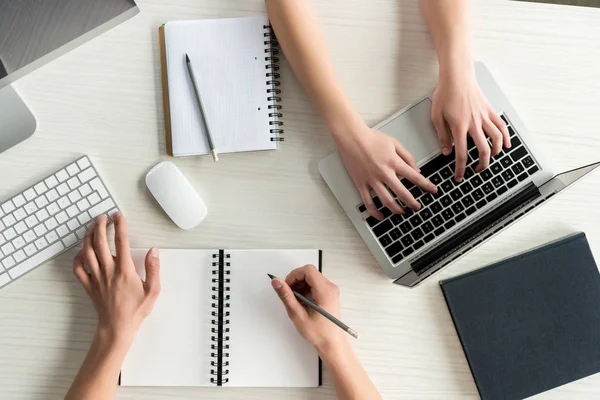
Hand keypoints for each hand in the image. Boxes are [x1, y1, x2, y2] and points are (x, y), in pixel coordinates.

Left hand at [72, 212, 160, 346]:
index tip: (118, 216)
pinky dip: (78, 257)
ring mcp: (96, 278)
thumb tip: (153, 251)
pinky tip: (82, 251)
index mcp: (124, 270)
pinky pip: (78, 269)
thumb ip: (154, 269)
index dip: (120, 226)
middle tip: (103, 217)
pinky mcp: (89, 286)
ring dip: (88, 237)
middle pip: (100, 242)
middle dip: (100, 226)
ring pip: (87, 252)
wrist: (117, 328)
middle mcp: (108, 271)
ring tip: (92, 228)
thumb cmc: (136, 310)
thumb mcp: (153, 290)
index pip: (121, 242)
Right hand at [271, 264, 347, 355]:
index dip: (294, 275)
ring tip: (296, 300)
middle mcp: (330, 288)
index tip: (286, 285)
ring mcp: (331, 290)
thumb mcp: (298, 315)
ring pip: (311, 277)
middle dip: (296, 280)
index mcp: (325, 292)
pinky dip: (305, 288)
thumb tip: (277, 282)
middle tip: (289, 294)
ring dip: (300, 285)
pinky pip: (315, 283)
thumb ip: (286, 296)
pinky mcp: (329, 293)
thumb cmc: (318, 332)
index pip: (308, 271)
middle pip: (309, 272)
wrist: (331, 342)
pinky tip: (302, 301)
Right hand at [336, 122, 436, 218]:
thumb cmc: (371, 138)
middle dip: (413, 203)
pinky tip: (381, 215)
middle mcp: (384, 173)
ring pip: (387, 201)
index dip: (426, 185)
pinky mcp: (361, 184)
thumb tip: (416, 170)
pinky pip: (368, 202)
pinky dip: (375, 212)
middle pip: (403, 193)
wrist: (351, 137)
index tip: (433, 190)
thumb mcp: (394, 143)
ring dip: (397, 209)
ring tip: (402, 212)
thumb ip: (407, 157)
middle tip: (417, 207)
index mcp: (394, 162)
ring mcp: (372, 180)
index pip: (415, 177)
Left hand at [431, 71, 509, 180]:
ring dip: (494, 153)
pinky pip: (502, 126)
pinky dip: (505, 137)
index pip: (461, 154)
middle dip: (481, 165)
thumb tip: (446, 152)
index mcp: (459, 127)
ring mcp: (484, 117)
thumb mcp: (436, 117)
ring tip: (490, 159)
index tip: (459, 176)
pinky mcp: (490, 111)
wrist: (457, 77)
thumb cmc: (445, 94)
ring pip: (495, 139)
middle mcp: (474, 124)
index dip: (460, 168)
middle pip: (483, 150)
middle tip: (476, 171)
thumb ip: (442, 136)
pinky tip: (505, 145)